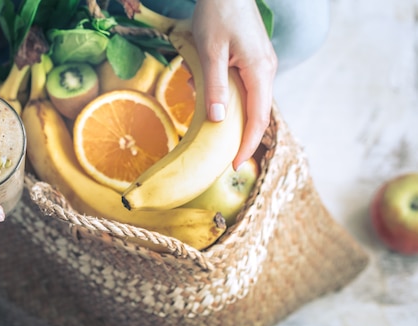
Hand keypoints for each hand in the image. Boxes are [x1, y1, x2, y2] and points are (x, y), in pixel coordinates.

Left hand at [192, 0, 276, 168]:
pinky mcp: (253, 59)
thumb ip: (215, 86)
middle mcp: (266, 71)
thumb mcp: (210, 52)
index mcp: (260, 72)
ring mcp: (261, 65)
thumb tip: (218, 120)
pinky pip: (243, 86)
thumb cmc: (218, 13)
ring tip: (207, 120)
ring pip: (249, 100)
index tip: (234, 165)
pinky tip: (203, 88)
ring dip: (230, 113)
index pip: (258, 119)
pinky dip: (226, 95)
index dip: (247, 145)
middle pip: (257, 114)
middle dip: (240, 136)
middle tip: (220, 156)